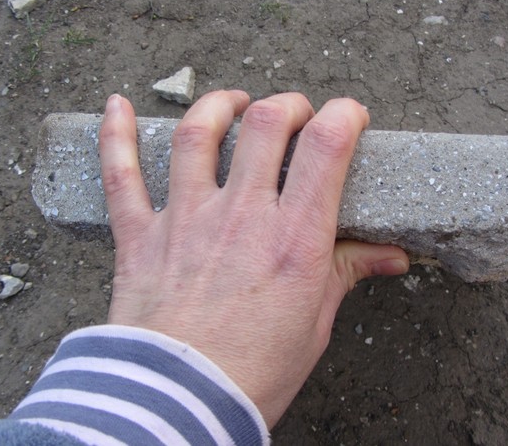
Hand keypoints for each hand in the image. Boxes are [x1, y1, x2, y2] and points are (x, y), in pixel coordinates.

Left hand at [99, 91, 407, 426]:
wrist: (181, 403)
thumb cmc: (253, 371)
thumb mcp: (315, 322)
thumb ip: (347, 272)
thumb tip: (392, 256)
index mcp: (293, 238)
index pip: (326, 146)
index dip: (343, 116)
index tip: (348, 117)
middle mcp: (240, 216)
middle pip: (264, 123)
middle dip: (286, 106)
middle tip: (293, 115)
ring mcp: (185, 220)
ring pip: (196, 133)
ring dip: (217, 105)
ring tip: (232, 103)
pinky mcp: (141, 235)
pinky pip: (121, 173)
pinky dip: (116, 135)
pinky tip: (117, 105)